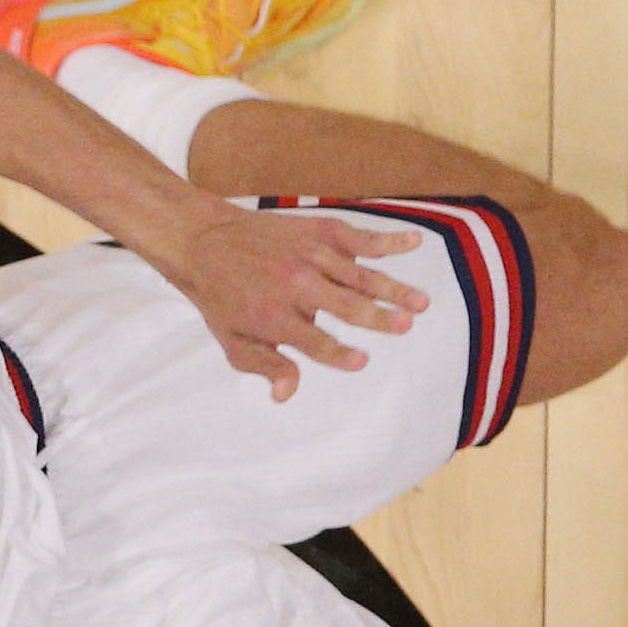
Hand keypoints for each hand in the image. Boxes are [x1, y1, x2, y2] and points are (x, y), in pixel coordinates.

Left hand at [163, 202, 428, 399]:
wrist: (206, 241)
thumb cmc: (223, 301)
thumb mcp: (234, 343)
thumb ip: (266, 367)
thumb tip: (286, 395)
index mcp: (274, 316)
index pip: (313, 340)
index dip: (336, 353)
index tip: (361, 361)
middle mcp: (295, 284)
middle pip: (344, 304)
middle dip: (376, 316)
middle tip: (406, 325)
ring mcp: (310, 255)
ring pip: (359, 274)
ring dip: (393, 288)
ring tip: (422, 303)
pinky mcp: (318, 232)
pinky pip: (358, 237)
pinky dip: (386, 240)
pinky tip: (414, 243)